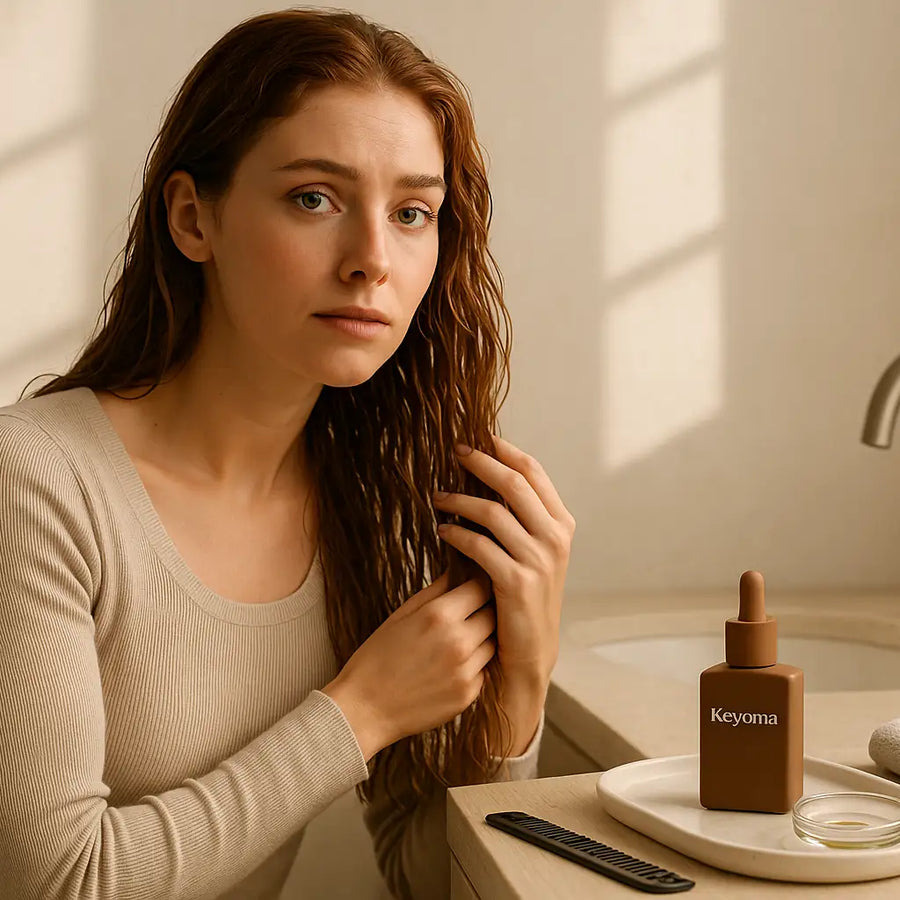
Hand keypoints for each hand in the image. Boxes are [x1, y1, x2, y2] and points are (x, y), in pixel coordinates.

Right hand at [323, 571, 497, 758]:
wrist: (364, 710)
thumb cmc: (376, 659)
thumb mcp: (401, 615)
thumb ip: (435, 591)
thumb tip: (458, 569)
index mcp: (439, 615)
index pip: (481, 587)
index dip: (478, 584)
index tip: (473, 586)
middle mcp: (458, 641)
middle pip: (493, 614)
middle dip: (483, 610)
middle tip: (467, 613)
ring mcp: (465, 670)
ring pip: (491, 643)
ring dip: (480, 639)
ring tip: (455, 642)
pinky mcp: (468, 694)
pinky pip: (483, 670)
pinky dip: (473, 666)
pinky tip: (449, 667)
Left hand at [433, 434, 575, 686]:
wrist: (530, 650)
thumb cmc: (525, 597)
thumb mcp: (533, 552)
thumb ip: (520, 517)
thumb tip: (489, 476)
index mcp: (561, 524)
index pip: (534, 472)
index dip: (506, 451)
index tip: (480, 438)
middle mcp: (555, 537)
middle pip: (514, 483)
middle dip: (481, 463)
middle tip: (454, 452)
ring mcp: (539, 559)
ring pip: (493, 511)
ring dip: (459, 499)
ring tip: (436, 497)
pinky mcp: (516, 581)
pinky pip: (479, 545)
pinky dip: (456, 533)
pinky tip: (441, 530)